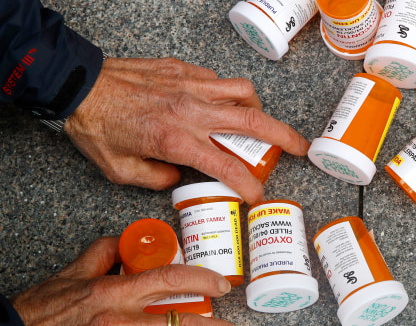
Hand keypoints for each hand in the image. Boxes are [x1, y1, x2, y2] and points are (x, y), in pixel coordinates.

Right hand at [11, 237, 233, 324]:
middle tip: (230, 325)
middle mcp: (120, 320)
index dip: (200, 280)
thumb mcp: (72, 274)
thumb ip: (103, 253)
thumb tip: (125, 242)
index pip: (169, 280)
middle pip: (177, 322)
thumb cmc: (43, 310)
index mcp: (114, 293)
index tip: (219, 284)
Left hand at [65, 57, 308, 203]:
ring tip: (258, 122)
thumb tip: (179, 177)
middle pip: (253, 122)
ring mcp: (190, 85)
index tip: (258, 195)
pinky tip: (218, 103)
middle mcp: (191, 110)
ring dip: (258, 109)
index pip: (227, 165)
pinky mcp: (183, 69)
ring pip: (243, 92)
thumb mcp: (120, 170)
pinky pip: (218, 79)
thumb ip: (156, 179)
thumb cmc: (95, 127)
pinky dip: (227, 92)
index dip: (249, 184)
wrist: (77, 85)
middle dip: (284, 137)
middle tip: (299, 147)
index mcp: (177, 140)